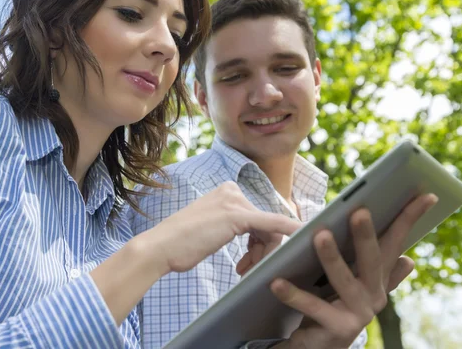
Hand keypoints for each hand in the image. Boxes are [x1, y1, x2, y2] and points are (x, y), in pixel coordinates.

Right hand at [141, 181, 301, 276]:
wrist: (160, 247)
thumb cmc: (180, 244)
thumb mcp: (211, 229)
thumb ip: (231, 225)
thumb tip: (254, 235)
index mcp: (226, 191)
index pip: (257, 217)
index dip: (261, 241)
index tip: (257, 259)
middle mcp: (232, 191)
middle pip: (266, 223)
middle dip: (262, 250)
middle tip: (247, 269)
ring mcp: (235, 202)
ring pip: (271, 229)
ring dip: (263, 254)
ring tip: (244, 270)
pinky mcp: (238, 215)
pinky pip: (274, 225)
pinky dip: (290, 233)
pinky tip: (301, 239)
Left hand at [270, 193, 437, 348]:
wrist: (320, 346)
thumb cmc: (335, 304)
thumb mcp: (355, 286)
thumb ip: (376, 272)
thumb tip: (409, 260)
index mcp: (377, 279)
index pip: (395, 244)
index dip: (409, 219)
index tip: (425, 196)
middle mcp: (373, 296)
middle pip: (372, 261)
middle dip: (366, 235)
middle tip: (359, 212)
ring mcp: (357, 315)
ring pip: (343, 281)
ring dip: (332, 258)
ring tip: (319, 235)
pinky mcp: (335, 328)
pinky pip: (312, 308)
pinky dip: (294, 294)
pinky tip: (277, 281)